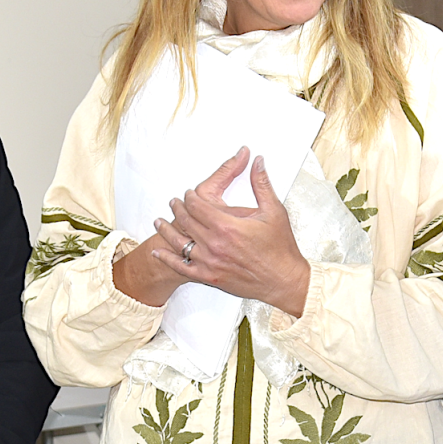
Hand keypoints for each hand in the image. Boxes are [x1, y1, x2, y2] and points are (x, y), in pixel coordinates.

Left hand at [156, 150, 311, 317]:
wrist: (283, 280)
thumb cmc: (280, 249)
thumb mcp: (274, 211)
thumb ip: (261, 184)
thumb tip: (258, 163)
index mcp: (227, 226)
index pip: (197, 205)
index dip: (189, 197)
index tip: (189, 193)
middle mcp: (214, 244)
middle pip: (186, 220)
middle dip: (178, 208)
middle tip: (175, 203)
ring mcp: (210, 262)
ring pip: (179, 243)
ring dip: (166, 229)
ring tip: (160, 221)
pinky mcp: (209, 277)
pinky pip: (182, 267)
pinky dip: (167, 259)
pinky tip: (159, 252)